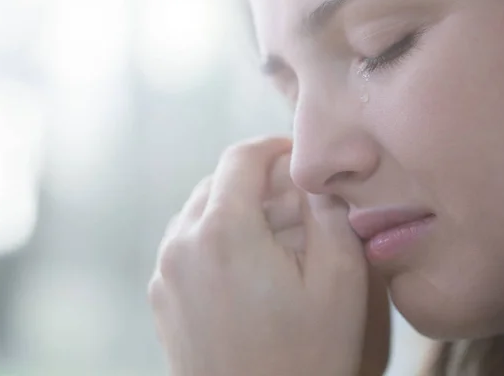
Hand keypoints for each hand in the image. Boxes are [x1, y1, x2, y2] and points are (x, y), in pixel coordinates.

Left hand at [149, 136, 387, 375]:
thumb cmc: (306, 356)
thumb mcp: (340, 278)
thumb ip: (329, 212)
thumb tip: (313, 180)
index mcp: (224, 230)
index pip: (241, 158)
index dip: (274, 148)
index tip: (299, 157)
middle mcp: (182, 243)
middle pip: (219, 183)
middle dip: (260, 183)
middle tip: (299, 205)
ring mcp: (166, 272)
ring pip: (202, 213)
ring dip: (239, 211)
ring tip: (279, 239)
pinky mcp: (163, 297)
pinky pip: (189, 245)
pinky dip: (219, 239)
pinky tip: (252, 268)